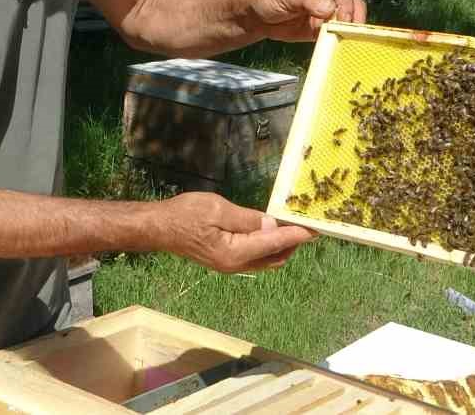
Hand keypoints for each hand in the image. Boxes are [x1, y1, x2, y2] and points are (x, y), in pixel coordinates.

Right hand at [157, 192, 314, 272]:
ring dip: (282, 246)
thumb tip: (272, 225)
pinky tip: (271, 232)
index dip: (296, 235)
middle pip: (275, 257)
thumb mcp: (217, 209)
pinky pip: (256, 257)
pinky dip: (269, 246)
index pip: (274, 243)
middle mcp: (236, 265)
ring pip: (267, 260)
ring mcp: (231, 265)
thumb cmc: (185, 215)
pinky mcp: (226, 261)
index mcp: (235, 253)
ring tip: (294, 227)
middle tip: (308, 224)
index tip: (315, 228)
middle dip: (294, 243)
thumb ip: (247, 219)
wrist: (159, 228)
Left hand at [247, 0, 367, 41]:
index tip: (343, 17)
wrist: (258, 17)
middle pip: (352, 3)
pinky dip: (340, 39)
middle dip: (352, 17)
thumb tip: (329, 8)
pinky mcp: (324, 28)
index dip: (346, 3)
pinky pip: (338, 34)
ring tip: (343, 38)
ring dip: (348, 29)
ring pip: (349, 19)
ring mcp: (328, 12)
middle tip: (347, 30)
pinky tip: (337, 44)